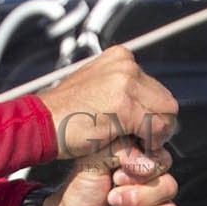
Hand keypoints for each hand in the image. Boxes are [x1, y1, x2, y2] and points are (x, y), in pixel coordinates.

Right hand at [36, 45, 177, 160]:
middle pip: (165, 99)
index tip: (140, 127)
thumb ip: (119, 88)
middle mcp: (126, 65)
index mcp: (120, 57)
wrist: (40, 124)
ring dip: (155, 134)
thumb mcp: (93, 87)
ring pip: (166, 114)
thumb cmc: (62, 113)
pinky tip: (132, 148)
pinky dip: (149, 143)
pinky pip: (155, 129)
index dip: (151, 111)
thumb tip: (145, 101)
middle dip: (157, 122)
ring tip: (136, 144)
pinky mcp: (125, 107)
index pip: (155, 87)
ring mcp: (126, 84)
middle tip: (140, 140)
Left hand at [40, 139, 177, 205]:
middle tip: (112, 199)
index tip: (117, 177)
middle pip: (169, 187)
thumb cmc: (78, 195)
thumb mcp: (91, 163)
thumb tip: (146, 161)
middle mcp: (149, 188)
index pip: (163, 162)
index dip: (144, 171)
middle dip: (139, 196)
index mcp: (137, 167)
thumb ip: (117, 150)